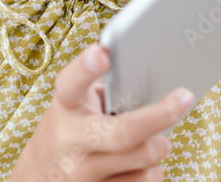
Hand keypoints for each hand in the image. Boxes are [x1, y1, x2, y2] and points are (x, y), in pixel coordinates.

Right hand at [10, 44, 193, 181]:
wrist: (37, 178)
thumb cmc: (65, 134)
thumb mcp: (72, 108)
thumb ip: (99, 94)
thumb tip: (146, 82)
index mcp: (65, 109)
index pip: (71, 84)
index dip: (85, 68)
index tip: (101, 52)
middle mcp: (73, 141)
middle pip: (124, 132)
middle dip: (160, 115)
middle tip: (184, 98)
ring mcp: (84, 173)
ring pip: (143, 160)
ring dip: (159, 147)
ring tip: (156, 139)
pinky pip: (143, 181)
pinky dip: (151, 169)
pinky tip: (141, 162)